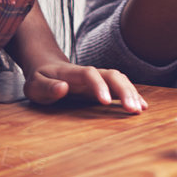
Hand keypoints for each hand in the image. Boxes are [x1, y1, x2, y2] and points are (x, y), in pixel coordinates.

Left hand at [23, 60, 147, 112]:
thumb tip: (63, 88)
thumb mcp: (35, 85)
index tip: (105, 102)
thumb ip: (47, 88)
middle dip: (124, 90)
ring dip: (130, 92)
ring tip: (139, 110)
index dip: (99, 85)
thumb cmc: (40, 79)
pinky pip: (120, 86)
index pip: (89, 73)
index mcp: (71, 73)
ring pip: (119, 79)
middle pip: (111, 75)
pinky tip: (142, 106)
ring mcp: (97, 78)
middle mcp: (88, 73)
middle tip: (132, 110)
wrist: (46, 66)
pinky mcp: (102, 85)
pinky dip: (132, 94)